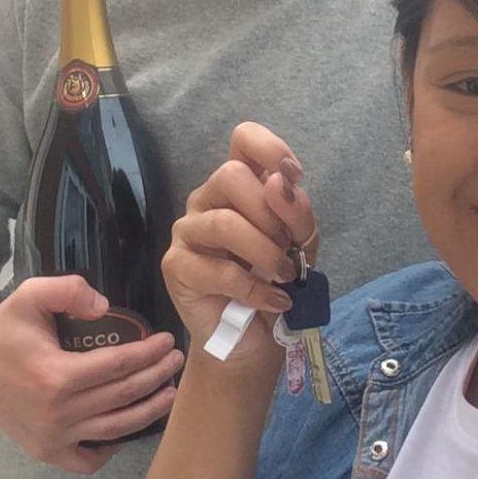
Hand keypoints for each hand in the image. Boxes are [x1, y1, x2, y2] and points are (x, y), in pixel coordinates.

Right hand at [0, 274, 183, 472]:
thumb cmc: (6, 326)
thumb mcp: (32, 294)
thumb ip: (69, 290)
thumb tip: (106, 306)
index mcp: (57, 376)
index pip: (119, 365)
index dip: (149, 353)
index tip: (168, 341)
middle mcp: (58, 413)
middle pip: (123, 396)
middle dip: (157, 377)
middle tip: (176, 361)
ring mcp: (51, 437)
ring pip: (115, 429)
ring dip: (149, 412)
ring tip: (169, 393)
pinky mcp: (45, 451)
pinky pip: (87, 461)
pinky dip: (111, 450)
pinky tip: (127, 430)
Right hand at [163, 122, 318, 362]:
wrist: (255, 339)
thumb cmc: (275, 283)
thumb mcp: (301, 244)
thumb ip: (296, 212)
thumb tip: (279, 182)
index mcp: (239, 185)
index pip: (243, 139)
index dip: (270, 150)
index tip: (292, 178)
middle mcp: (208, 198)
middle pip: (230, 175)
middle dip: (270, 214)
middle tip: (287, 248)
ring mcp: (188, 230)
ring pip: (225, 222)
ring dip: (265, 252)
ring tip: (283, 277)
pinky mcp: (176, 266)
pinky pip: (218, 268)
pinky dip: (256, 288)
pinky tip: (274, 301)